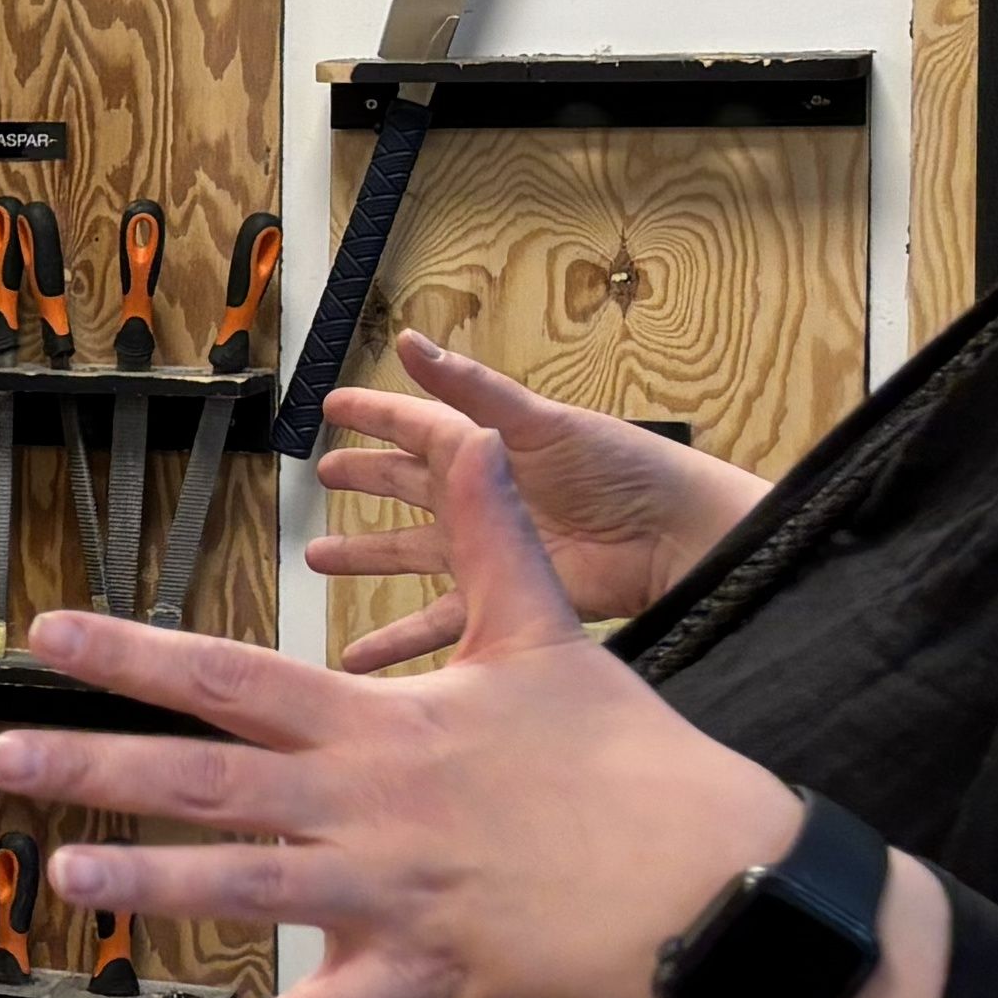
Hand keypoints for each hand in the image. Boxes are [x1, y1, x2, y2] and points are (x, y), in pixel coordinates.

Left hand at [0, 418, 802, 997]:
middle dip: (100, 766)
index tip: (47, 637)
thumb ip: (490, 535)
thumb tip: (471, 433)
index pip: (235, 678)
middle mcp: (366, 806)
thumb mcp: (550, 633)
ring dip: (154, 884)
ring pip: (249, 890)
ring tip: (64, 876)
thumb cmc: (624, 756)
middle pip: (210, 782)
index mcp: (381, 725)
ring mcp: (389, 895)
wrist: (707, 879)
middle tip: (0, 760)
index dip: (136, 655)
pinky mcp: (423, 975)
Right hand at [305, 332, 763, 670]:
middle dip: (365, 478)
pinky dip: (399, 639)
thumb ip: (471, 388)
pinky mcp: (502, 600)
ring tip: (320, 557)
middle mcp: (479, 497)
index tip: (332, 406)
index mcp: (486, 447)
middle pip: (405, 486)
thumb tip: (411, 342)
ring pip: (408, 552)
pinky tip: (362, 654)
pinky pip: (438, 621)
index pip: (415, 425)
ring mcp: (487, 550)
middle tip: (323, 473)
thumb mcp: (540, 423)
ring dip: (365, 556)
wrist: (676, 538)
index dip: (374, 414)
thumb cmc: (623, 468)